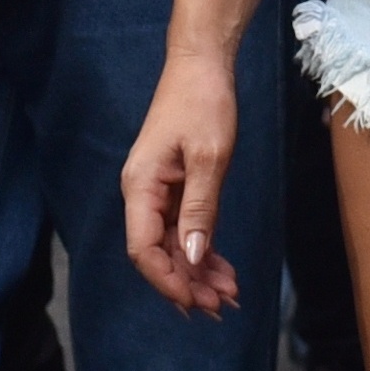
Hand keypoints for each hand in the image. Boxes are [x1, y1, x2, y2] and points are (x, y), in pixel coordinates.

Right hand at [122, 48, 244, 316]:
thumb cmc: (203, 101)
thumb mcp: (209, 156)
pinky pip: (185, 227)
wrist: (202, 63)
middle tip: (222, 307)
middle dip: (188, 283)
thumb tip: (193, 257)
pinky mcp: (175, 185)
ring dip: (199, 270)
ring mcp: (158, 190)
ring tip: (228, 294)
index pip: (144, 249)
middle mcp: (142, 193)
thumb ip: (200, 208)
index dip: (168, 280)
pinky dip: (203, 248)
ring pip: (174, 243)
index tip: (195, 302)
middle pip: (159, 253)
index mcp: (140, 187)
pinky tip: (222, 268)